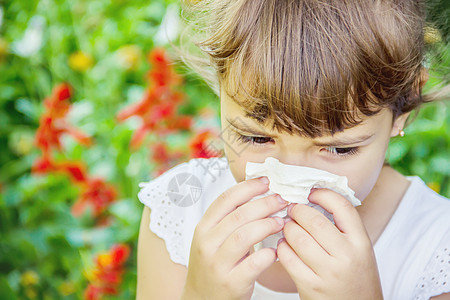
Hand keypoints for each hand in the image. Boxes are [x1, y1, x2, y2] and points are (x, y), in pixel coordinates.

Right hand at [182, 177, 288, 299]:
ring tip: (282, 222)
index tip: (267, 181)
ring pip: (245, 236)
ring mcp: (218, 265)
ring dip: (267, 225)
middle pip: (239, 215)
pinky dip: (268, 255)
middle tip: (282, 200)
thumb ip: (230, 220)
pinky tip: (277, 251)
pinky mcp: (231, 283)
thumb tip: (260, 196)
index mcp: (203, 228)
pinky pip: (253, 264)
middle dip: (265, 204)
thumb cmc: (213, 266)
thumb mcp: (212, 239)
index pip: (226, 199)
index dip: (248, 187)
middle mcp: (207, 244)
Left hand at [276, 188, 383, 299]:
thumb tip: (314, 199)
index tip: (311, 193)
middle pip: (314, 220)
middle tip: (293, 209)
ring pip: (297, 237)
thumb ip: (343, 227)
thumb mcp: (360, 250)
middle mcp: (346, 256)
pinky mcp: (310, 286)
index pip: (342, 207)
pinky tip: (284, 245)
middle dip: (298, 210)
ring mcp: (328, 272)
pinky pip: (288, 258)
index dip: (323, 194)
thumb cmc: (356, 278)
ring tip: (287, 226)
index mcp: (361, 242)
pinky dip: (282, 247)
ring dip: (287, 228)